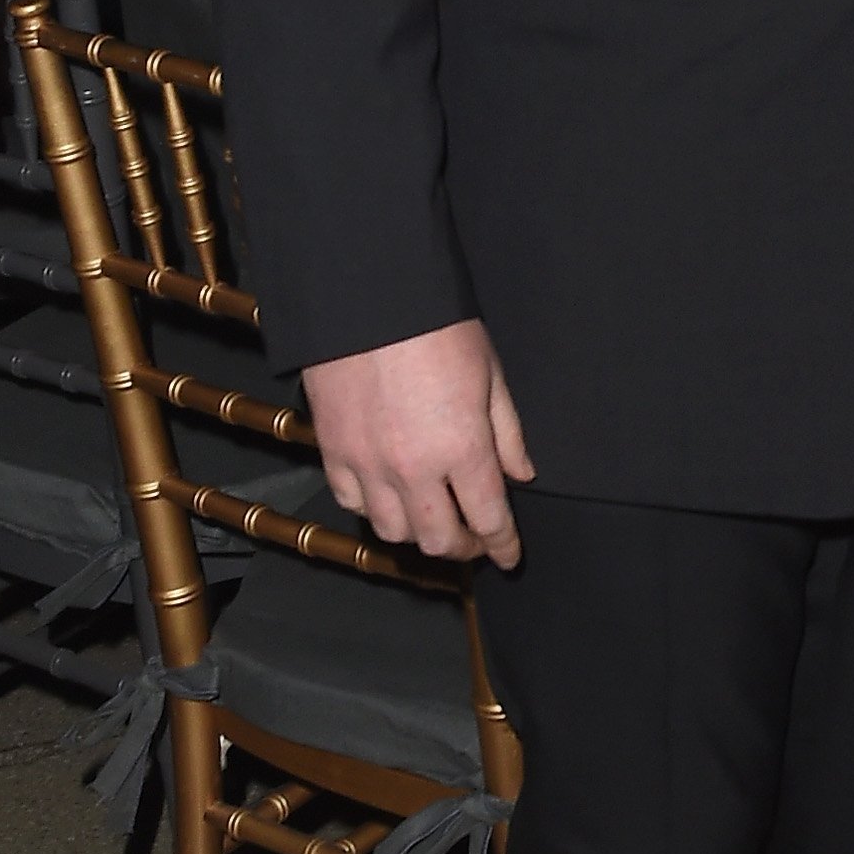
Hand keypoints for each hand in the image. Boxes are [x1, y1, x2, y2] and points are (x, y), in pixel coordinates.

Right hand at [302, 318, 534, 565]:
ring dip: (419, 534)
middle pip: (439, 540)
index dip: (502, 546)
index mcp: (463, 448)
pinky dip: (374, 510)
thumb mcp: (491, 375)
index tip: (509, 556)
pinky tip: (390, 497)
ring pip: (393, 532)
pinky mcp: (333, 451)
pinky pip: (352, 503)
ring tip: (433, 519)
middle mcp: (414, 468)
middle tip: (475, 538)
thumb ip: (508, 434)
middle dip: (464, 548)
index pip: (489, 519)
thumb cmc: (436, 327)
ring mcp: (368, 464)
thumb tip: (521, 476)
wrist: (366, 297)